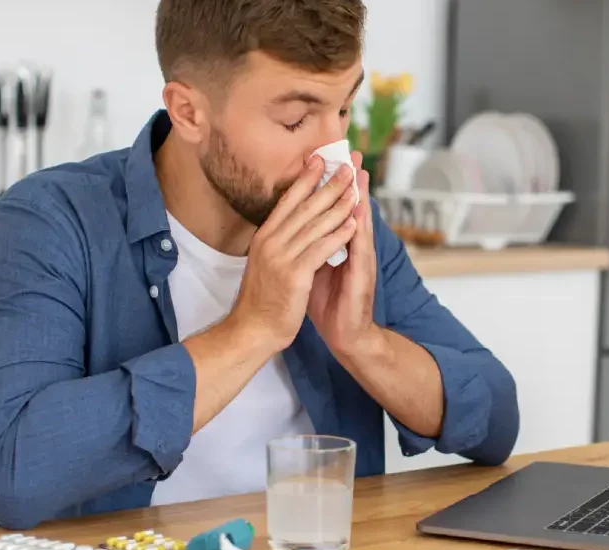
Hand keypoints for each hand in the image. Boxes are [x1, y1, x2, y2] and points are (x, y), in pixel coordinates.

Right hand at [228, 156, 358, 351]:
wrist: (253, 330)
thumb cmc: (263, 299)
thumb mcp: (266, 263)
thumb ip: (279, 242)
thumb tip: (290, 222)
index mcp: (264, 237)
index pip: (287, 201)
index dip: (304, 179)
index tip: (319, 159)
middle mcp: (270, 242)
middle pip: (304, 207)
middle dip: (327, 184)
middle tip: (345, 165)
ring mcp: (281, 258)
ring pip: (315, 224)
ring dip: (338, 204)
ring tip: (355, 188)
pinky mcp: (294, 275)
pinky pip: (320, 249)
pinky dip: (337, 235)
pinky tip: (352, 224)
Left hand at [307, 150, 379, 358]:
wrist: (344, 336)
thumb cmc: (329, 304)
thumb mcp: (314, 269)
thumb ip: (311, 247)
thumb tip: (297, 229)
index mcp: (339, 245)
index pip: (336, 210)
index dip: (332, 186)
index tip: (328, 159)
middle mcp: (352, 249)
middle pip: (351, 208)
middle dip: (350, 181)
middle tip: (350, 153)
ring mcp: (360, 260)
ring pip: (360, 222)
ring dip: (361, 197)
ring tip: (359, 172)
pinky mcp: (362, 275)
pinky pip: (360, 247)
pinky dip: (360, 228)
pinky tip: (360, 212)